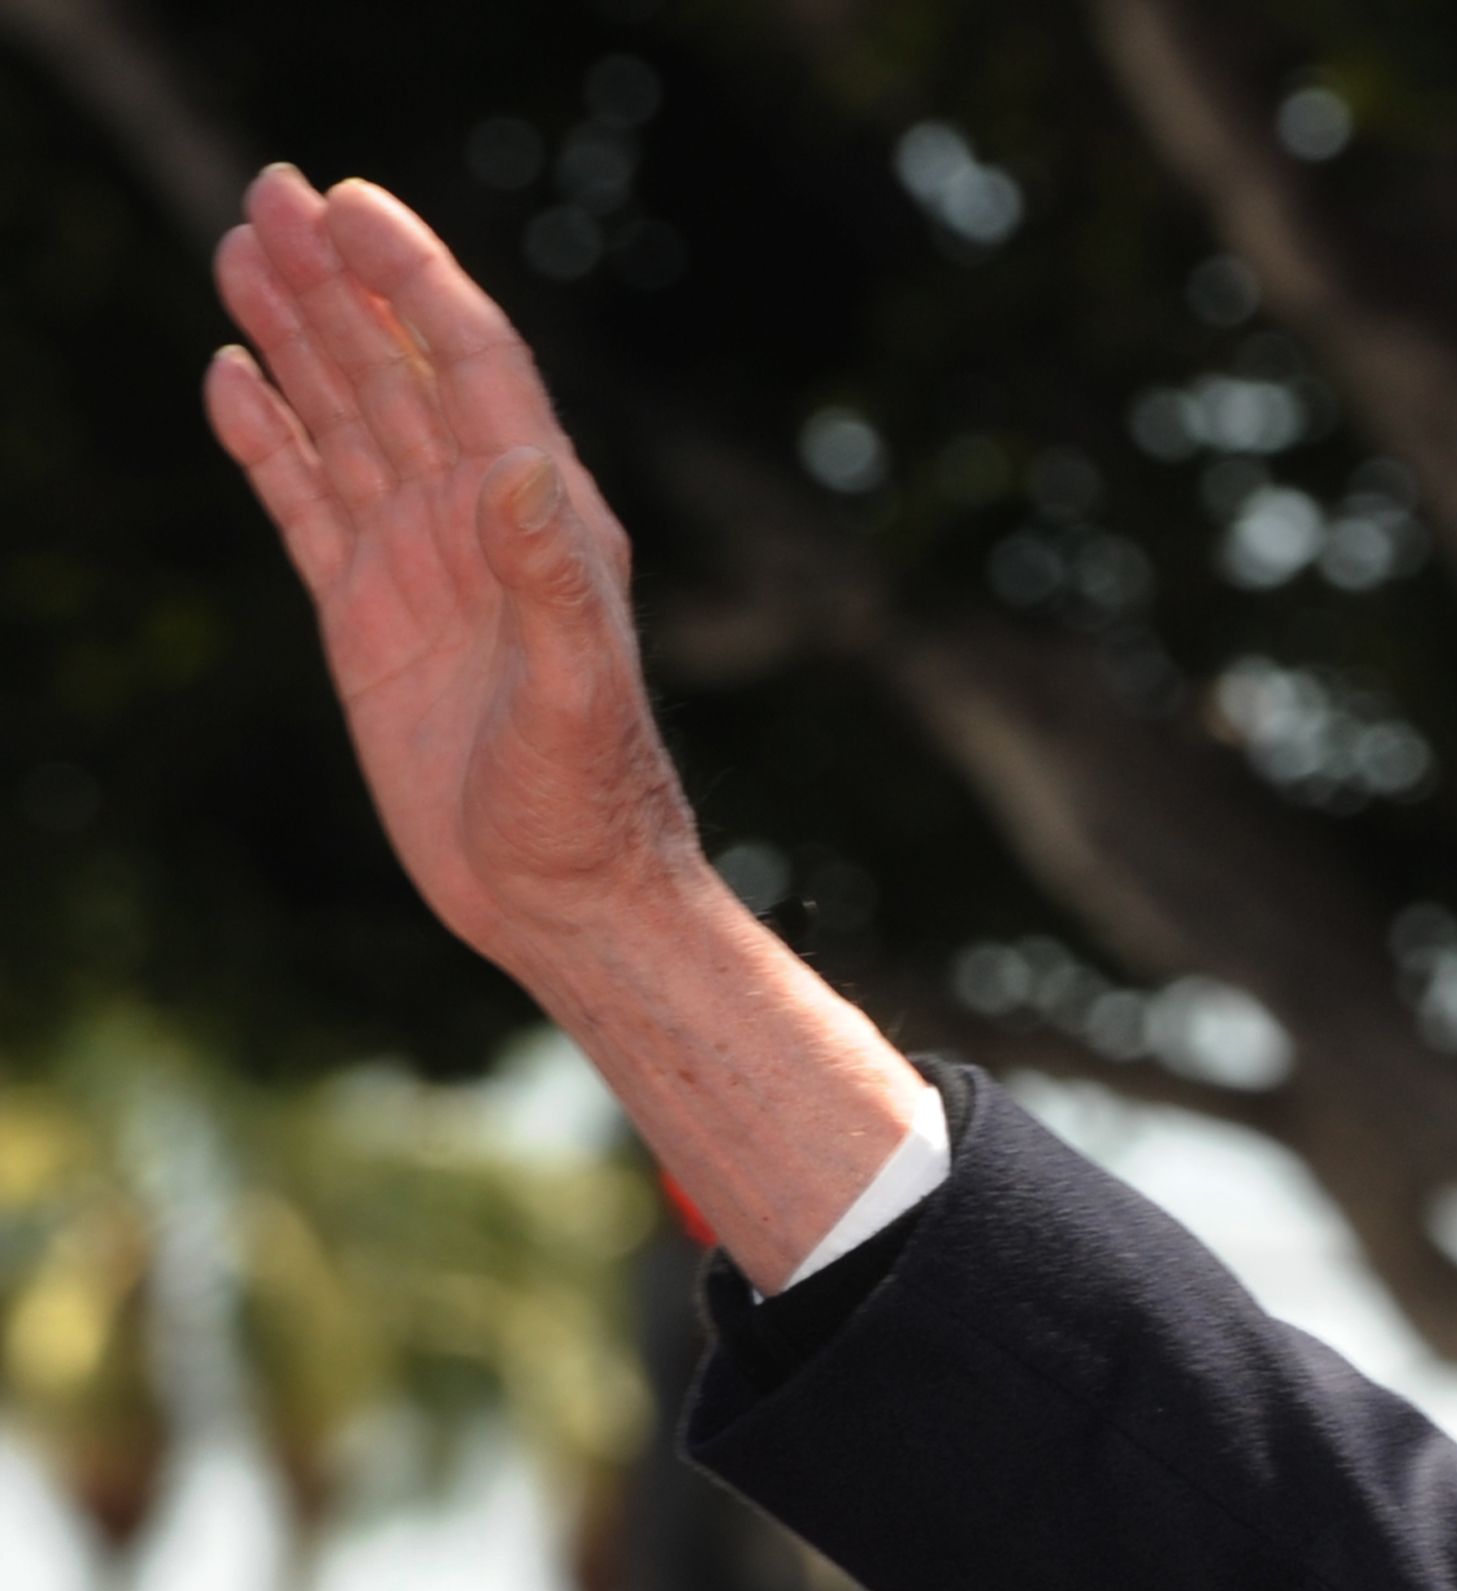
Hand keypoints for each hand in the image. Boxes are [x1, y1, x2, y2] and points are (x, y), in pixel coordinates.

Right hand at [200, 166, 932, 1288]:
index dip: (413, 280)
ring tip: (238, 248)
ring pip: (346, 420)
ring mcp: (420, 564)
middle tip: (269, 191)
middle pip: (397, 371)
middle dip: (338, 282)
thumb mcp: (580, 697)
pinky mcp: (368, 617)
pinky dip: (270, 440)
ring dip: (296, 337)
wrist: (568, 898)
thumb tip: (527, 464)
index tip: (350, 204)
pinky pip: (307, 503)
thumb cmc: (591, 809)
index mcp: (542, 518)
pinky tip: (231, 379)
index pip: (471, 365)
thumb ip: (555, 581)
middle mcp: (481, 523)